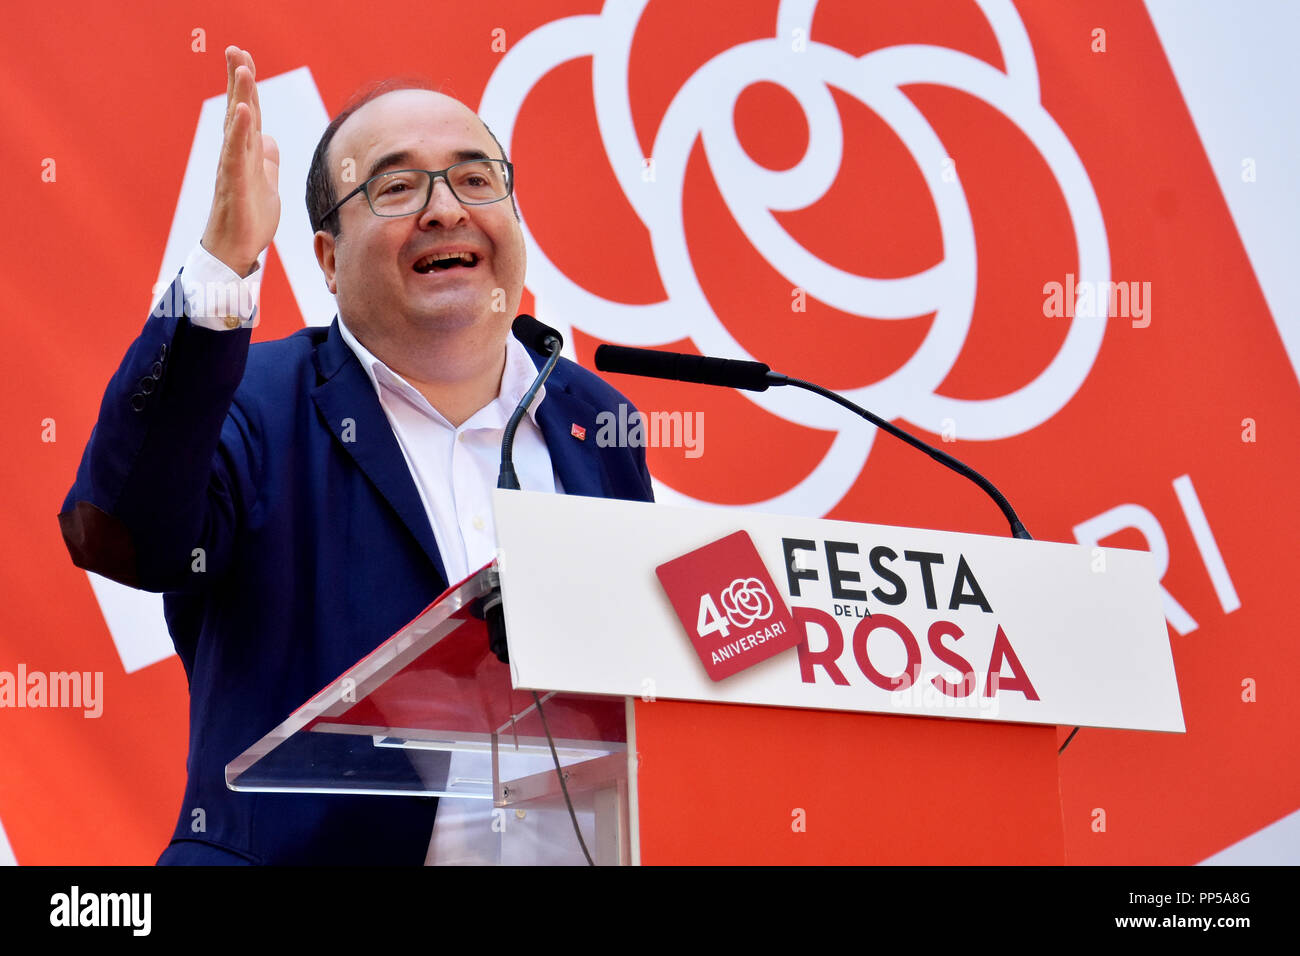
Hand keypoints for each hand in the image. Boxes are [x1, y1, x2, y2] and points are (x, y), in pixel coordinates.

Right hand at [200, 47, 280, 277]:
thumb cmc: (248, 220)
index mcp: (247, 154)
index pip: (249, 113)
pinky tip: (242, 110)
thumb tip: (268, 138)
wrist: (235, 252)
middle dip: (239, 80)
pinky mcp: (235, 186)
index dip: (247, 87)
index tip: (244, 58)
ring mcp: (233, 169)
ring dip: (240, 96)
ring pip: (237, 127)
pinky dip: (240, 131)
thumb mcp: (268, 185)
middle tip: (236, 49)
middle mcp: (236, 156)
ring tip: (242, 69)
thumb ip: (267, 161)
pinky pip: (237, 154)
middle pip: (240, 111)